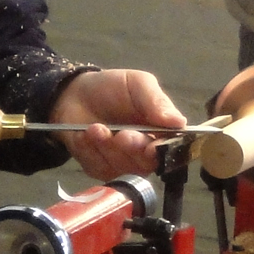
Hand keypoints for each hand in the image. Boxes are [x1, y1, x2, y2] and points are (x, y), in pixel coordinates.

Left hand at [51, 69, 185, 178]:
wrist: (75, 94)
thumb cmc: (112, 88)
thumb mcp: (137, 84)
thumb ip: (156, 101)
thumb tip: (179, 121)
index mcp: (161, 132)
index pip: (170, 149)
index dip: (162, 151)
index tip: (151, 147)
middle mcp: (145, 152)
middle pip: (146, 163)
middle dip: (133, 149)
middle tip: (122, 134)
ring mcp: (122, 163)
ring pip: (122, 167)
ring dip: (108, 148)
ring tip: (96, 128)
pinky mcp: (100, 168)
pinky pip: (99, 168)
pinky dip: (90, 151)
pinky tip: (85, 136)